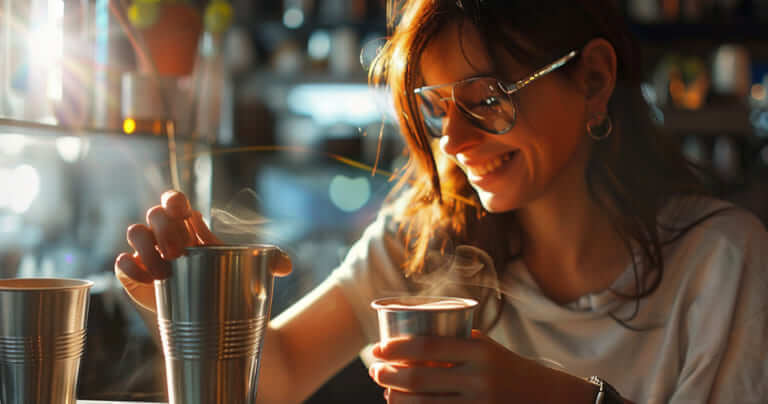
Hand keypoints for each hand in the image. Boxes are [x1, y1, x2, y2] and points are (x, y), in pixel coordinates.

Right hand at [114, 190, 291, 312]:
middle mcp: (167, 235)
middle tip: (179, 251)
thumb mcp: (258, 270)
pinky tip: (147, 278)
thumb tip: (286, 265)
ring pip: (135, 233)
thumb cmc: (234, 284)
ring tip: (165, 270)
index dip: (174, 199)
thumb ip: (274, 260)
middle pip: (155, 214)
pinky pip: (123, 264)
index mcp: (190, 224)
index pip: (174, 200)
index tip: (184, 212)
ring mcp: (150, 255)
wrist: (220, 320)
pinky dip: (130, 267)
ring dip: (147, 246)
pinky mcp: (137, 278)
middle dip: (165, 227)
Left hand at [369, 330, 587, 403]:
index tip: (378, 348)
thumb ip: (457, 343)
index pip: (428, 347)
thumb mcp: (488, 349)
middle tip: (374, 370)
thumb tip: (414, 339)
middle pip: (420, 379)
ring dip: (397, 399)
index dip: (397, 348)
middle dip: (389, 376)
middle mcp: (479, 379)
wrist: (548, 399)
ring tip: (385, 390)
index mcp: (479, 352)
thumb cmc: (510, 369)